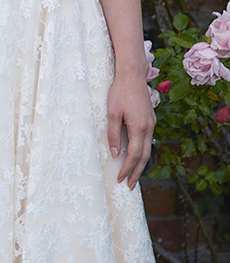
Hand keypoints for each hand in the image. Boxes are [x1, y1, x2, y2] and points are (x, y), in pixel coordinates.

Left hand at [107, 74, 155, 188]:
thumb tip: (116, 154)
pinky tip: (135, 156)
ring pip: (148, 149)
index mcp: (139, 127)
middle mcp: (148, 128)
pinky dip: (142, 152)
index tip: (120, 179)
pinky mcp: (150, 120)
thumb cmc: (119, 92)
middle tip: (129, 186)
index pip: (135, 155)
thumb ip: (113, 134)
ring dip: (140, 164)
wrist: (132, 76)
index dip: (128, 169)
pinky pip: (147, 141)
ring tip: (132, 176)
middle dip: (136, 172)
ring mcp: (151, 124)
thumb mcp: (111, 113)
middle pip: (145, 156)